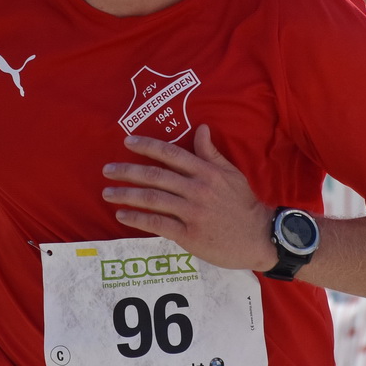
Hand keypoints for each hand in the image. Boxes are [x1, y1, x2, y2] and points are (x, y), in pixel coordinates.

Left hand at [103, 124, 276, 271]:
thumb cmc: (244, 205)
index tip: (127, 142)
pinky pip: (157, 223)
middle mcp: (197, 189)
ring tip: (108, 193)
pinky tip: (122, 215)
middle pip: (155, 176)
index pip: (171, 153)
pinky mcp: (188, 234)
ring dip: (126, 195)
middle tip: (107, 170)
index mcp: (206, 172)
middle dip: (127, 171)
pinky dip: (136, 219)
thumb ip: (211, 153)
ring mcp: (192, 212)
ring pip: (152, 199)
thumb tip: (201, 128)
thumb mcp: (232, 174)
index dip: (147, 146)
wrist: (258, 237)